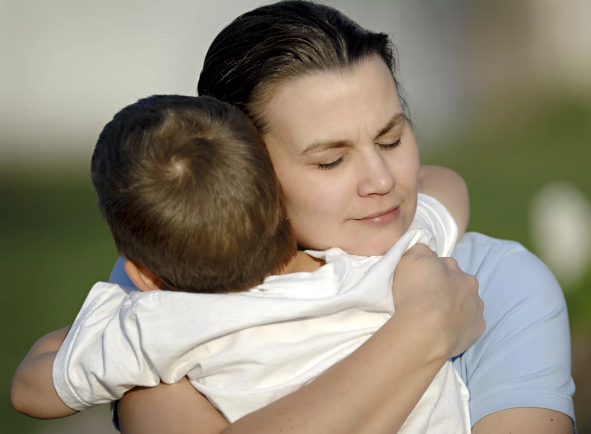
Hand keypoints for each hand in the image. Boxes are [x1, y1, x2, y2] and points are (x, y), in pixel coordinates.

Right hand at [392, 244, 483, 358]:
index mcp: (453, 267)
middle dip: (448, 289)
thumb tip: (428, 252)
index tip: (421, 284)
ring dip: (456, 307)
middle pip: (459, 283)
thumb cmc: (414, 293)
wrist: (425, 331)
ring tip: (436, 318)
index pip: (444, 265)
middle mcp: (469, 284)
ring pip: (467, 303)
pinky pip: (470, 324)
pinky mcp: (478, 328)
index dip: (432, 274)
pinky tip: (445, 330)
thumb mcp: (408, 260)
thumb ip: (419, 250)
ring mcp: (476, 307)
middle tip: (429, 301)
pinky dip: (460, 326)